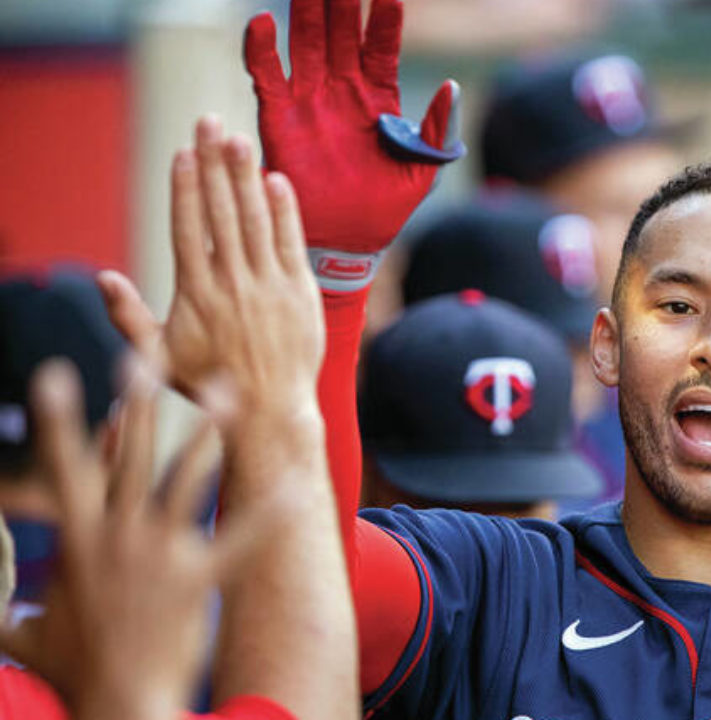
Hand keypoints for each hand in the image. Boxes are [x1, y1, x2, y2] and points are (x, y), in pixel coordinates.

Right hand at [0, 359, 267, 719]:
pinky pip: (239, 538)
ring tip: (226, 389)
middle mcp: (116, 534)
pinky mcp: (198, 577)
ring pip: (185, 476)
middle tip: (147, 351)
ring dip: (207, 429)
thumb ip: (12, 615)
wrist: (117, 703)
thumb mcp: (29, 636)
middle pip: (128, 453)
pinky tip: (293, 488)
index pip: (65, 467)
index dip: (61, 419)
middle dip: (139, 399)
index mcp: (77, 539)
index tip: (59, 373)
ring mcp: (158, 552)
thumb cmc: (74, 672)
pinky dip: (267, 513)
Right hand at [98, 117, 323, 417]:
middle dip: (214, 165)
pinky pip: (291, 242)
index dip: (185, 188)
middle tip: (209, 123)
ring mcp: (269, 285)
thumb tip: (102, 277)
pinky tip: (277, 179)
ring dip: (247, 177)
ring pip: (255, 220)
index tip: (183, 153)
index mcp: (197, 293)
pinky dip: (285, 210)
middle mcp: (232, 283)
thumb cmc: (211, 384)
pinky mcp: (300, 291)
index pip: (188, 228)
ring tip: (240, 140)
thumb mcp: (158, 357)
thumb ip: (128, 316)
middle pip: (221, 212)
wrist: (271, 409)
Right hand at [243, 0, 463, 289]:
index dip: (385, 19)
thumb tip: (452, 87)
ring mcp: (310, 100)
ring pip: (306, 43)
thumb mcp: (424, 170)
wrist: (348, 242)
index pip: (381, 46)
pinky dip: (261, 48)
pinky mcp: (279, 117)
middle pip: (341, 33)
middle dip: (341, 2)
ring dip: (306, 13)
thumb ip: (439, 129)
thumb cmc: (387, 208)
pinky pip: (266, 75)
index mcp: (379, 98)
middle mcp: (343, 91)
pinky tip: (263, 22)